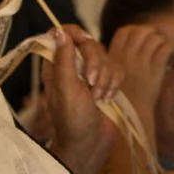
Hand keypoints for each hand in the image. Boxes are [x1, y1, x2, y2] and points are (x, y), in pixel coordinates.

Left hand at [43, 27, 117, 173]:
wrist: (91, 143)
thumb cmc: (73, 119)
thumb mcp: (66, 88)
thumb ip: (63, 59)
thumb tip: (58, 31)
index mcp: (56, 65)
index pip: (64, 34)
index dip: (76, 35)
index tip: (84, 42)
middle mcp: (73, 66)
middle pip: (90, 44)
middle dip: (96, 64)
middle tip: (91, 84)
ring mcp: (90, 74)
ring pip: (106, 57)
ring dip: (106, 78)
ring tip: (98, 97)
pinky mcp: (107, 83)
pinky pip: (117, 70)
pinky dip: (115, 84)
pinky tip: (108, 98)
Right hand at [107, 23, 170, 150]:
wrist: (130, 114)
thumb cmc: (120, 97)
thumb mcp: (110, 74)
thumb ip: (117, 58)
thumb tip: (129, 45)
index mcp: (114, 56)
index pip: (126, 31)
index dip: (134, 30)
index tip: (139, 38)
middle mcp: (127, 56)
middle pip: (142, 31)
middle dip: (150, 33)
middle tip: (154, 41)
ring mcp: (142, 62)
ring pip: (155, 38)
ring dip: (160, 41)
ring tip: (161, 49)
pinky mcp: (156, 70)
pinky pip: (165, 49)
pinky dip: (168, 49)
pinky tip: (166, 57)